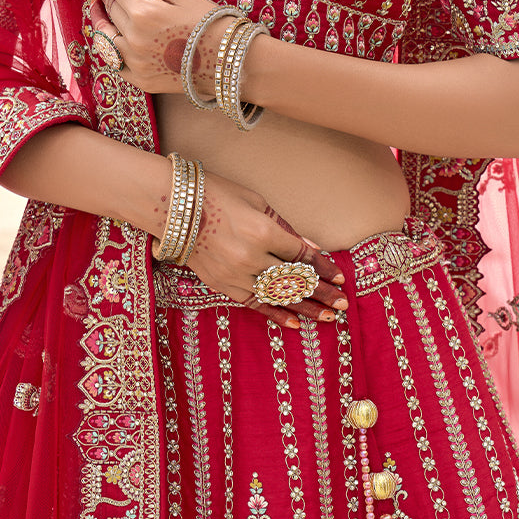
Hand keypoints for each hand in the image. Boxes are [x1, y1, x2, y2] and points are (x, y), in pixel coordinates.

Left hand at [87, 0, 222, 95]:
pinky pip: (115, 61)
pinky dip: (109, 46)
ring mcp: (135, 62)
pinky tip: (109, 37)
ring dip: (99, 18)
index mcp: (144, 13)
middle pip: (110, 8)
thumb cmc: (213, 24)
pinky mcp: (140, 79)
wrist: (231, 64)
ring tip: (96, 5)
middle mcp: (133, 38)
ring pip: (105, 37)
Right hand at [172, 171, 347, 330]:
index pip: (301, 255)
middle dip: (322, 293)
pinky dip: (275, 314)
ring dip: (306, 308)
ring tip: (329, 317)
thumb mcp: (256, 202)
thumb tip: (311, 247)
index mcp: (263, 231)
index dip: (323, 267)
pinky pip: (254, 304)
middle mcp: (251, 257)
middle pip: (294, 280)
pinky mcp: (222, 285)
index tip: (339, 277)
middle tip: (344, 303)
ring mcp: (235, 274)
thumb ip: (285, 228)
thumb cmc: (218, 195)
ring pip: (278, 297)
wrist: (174, 208)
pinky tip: (295, 323)